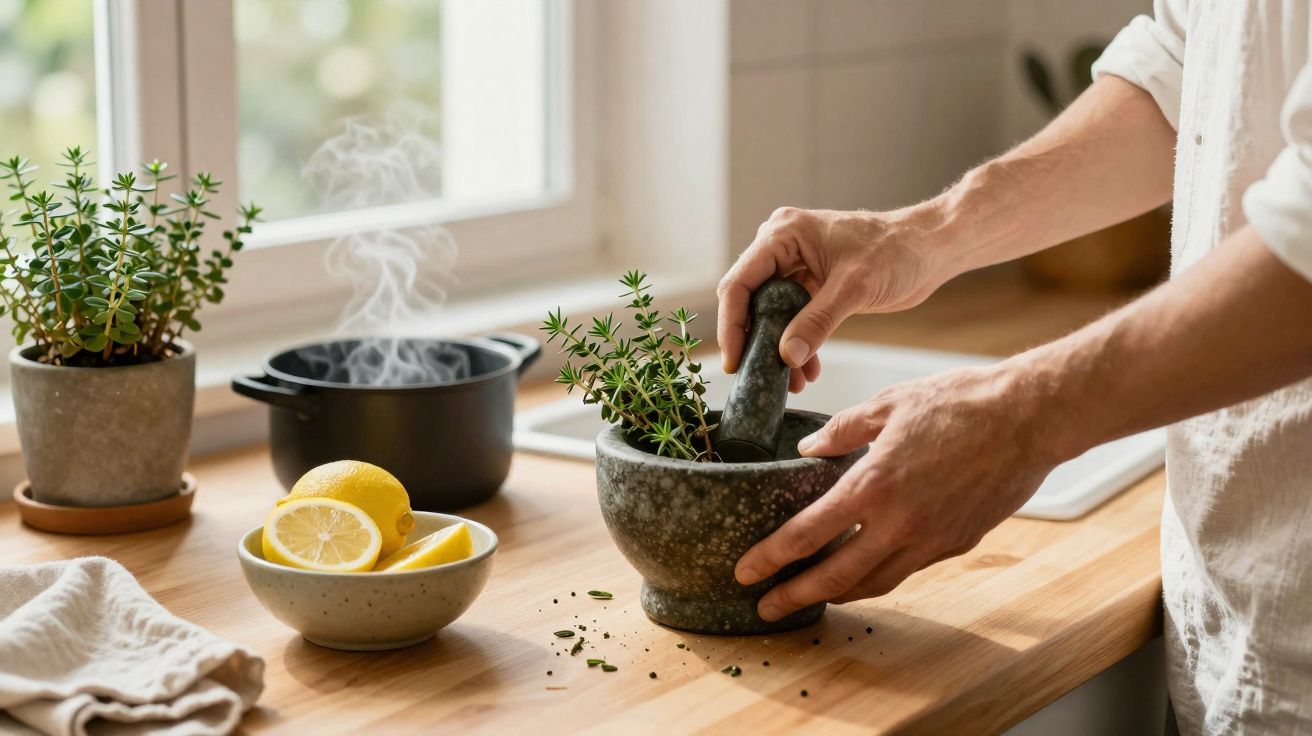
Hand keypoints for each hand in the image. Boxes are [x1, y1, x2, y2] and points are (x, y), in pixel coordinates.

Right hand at [717, 206, 953, 390]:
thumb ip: (817, 322)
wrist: (930, 249)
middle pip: (749, 300)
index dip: (732, 325)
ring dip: (777, 348)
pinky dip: (797, 343)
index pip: (740, 283)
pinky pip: (791, 318)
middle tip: (758, 377)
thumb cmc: (897, 251)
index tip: (735, 361)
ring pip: (770, 314)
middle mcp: (782, 247)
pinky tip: (808, 369)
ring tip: (790, 382)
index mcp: (783, 234)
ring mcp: (795, 266)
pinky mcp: (811, 284)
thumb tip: (786, 357)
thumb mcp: (853, 288)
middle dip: (755, 341)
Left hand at [734, 362, 1068, 621]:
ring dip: (836, 593)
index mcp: (873, 485)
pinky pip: (907, 569)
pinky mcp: (957, 544)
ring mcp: (930, 539)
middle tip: (764, 607)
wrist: (1030, 418)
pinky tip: (864, 571)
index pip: (806, 534)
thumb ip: (844, 429)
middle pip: (833, 576)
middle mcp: (898, 523)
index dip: (770, 558)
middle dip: (794, 595)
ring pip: (873, 582)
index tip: (744, 572)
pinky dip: (878, 576)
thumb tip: (810, 448)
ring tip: (810, 596)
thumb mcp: (890, 403)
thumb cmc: (961, 402)